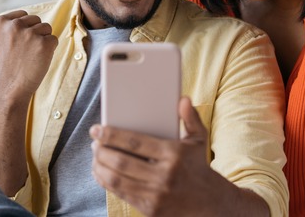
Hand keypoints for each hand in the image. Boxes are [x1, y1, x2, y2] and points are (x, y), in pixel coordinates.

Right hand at [0, 10, 57, 99]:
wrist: (12, 85)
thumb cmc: (10, 62)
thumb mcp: (4, 38)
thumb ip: (13, 25)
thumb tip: (32, 17)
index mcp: (1, 22)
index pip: (23, 15)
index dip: (24, 29)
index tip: (16, 43)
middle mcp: (15, 25)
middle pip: (36, 19)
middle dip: (34, 32)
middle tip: (24, 50)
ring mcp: (30, 34)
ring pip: (46, 28)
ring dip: (42, 40)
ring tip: (31, 54)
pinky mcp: (44, 43)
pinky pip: (54, 39)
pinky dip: (50, 49)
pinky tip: (38, 59)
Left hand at [90, 97, 220, 215]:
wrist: (210, 203)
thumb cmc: (198, 166)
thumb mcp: (199, 140)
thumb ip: (190, 118)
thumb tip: (183, 99)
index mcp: (174, 154)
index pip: (135, 143)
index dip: (112, 135)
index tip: (97, 129)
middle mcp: (164, 175)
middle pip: (121, 161)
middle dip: (101, 151)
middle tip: (94, 143)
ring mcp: (156, 195)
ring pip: (117, 179)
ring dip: (100, 167)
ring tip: (95, 157)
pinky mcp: (150, 209)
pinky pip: (121, 194)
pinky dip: (106, 182)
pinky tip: (101, 172)